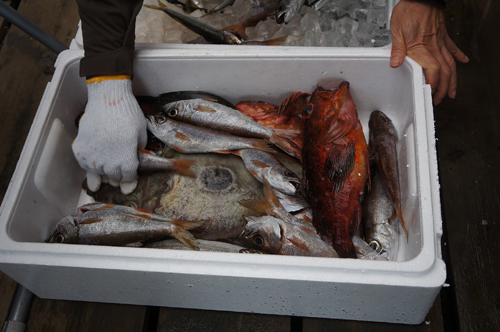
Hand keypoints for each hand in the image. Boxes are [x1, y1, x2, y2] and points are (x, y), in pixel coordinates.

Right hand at [72, 76, 146, 193]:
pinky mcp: (80, 149)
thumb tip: (136, 161)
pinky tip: (95, 161)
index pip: (128, 177)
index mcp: (126, 157)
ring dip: (103, 172)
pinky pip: (84, 165)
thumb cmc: (128, 113)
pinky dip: (90, 165)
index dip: (130, 178)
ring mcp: (92, 155)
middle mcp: (109, 160)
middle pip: (113, 177)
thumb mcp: (141, 133)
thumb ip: (139, 150)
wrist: (108, 98)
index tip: (129, 179)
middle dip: (118, 175)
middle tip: (118, 172)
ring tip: (106, 165)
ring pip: (98, 173)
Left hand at [390, 0, 468, 104]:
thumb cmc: (409, 10)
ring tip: (452, 91)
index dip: (433, 83)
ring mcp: (440, 41)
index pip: (432, 69)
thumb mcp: (397, 30)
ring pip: (451, 63)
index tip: (430, 92)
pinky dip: (459, 56)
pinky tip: (463, 62)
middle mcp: (433, 46)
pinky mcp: (443, 35)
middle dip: (444, 88)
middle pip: (444, 71)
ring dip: (452, 79)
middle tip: (441, 99)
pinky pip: (453, 48)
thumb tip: (395, 64)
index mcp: (421, 47)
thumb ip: (397, 49)